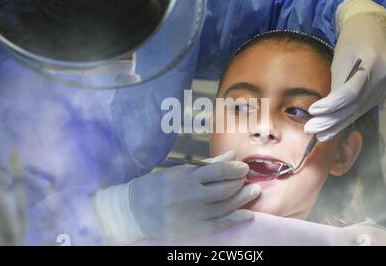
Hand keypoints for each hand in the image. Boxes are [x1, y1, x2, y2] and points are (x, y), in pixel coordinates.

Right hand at [129, 151, 260, 241]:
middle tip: (249, 179)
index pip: (218, 170)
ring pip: (225, 206)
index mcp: (185, 177)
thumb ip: (207, 165)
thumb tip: (231, 155)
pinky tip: (248, 214)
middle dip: (241, 182)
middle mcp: (189, 196)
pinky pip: (219, 225)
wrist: (132, 212)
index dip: (235, 168)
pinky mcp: (191, 231)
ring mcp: (191, 215)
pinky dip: (235, 219)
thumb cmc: (156, 187)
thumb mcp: (178, 171)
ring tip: (254, 191)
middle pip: (224, 189)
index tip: (243, 167)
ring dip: (242, 199)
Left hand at [305, 12, 385, 140]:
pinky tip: (336, 127)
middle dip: (331, 120)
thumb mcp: (339, 58)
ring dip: (339, 124)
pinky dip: (350, 116)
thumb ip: (336, 84)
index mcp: (373, 60)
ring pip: (361, 109)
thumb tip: (326, 111)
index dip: (331, 105)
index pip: (350, 92)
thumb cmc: (351, 41)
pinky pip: (366, 105)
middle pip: (356, 105)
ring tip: (320, 134)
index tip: (313, 111)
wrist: (372, 28)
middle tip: (311, 129)